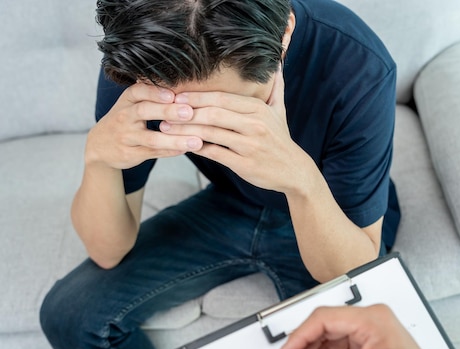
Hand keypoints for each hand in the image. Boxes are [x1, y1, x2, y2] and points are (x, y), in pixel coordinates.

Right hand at [86, 82, 202, 169]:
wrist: (100, 145)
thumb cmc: (125, 120)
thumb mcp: (131, 104)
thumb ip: (153, 97)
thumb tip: (187, 91)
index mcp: (127, 100)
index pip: (138, 92)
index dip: (155, 92)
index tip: (173, 94)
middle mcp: (124, 117)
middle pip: (145, 111)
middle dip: (167, 111)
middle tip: (189, 112)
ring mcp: (126, 137)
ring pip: (152, 138)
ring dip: (175, 139)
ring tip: (196, 141)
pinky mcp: (130, 154)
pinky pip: (153, 153)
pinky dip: (170, 151)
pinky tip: (186, 150)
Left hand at [162, 66, 314, 193]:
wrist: (294, 170)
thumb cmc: (280, 139)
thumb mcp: (280, 111)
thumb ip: (275, 88)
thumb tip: (278, 65)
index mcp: (259, 109)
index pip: (222, 98)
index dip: (197, 96)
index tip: (177, 95)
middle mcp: (255, 125)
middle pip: (214, 113)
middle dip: (186, 111)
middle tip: (165, 111)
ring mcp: (249, 145)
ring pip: (211, 133)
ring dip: (185, 130)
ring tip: (166, 129)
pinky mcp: (244, 164)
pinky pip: (215, 153)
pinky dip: (198, 148)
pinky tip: (183, 145)